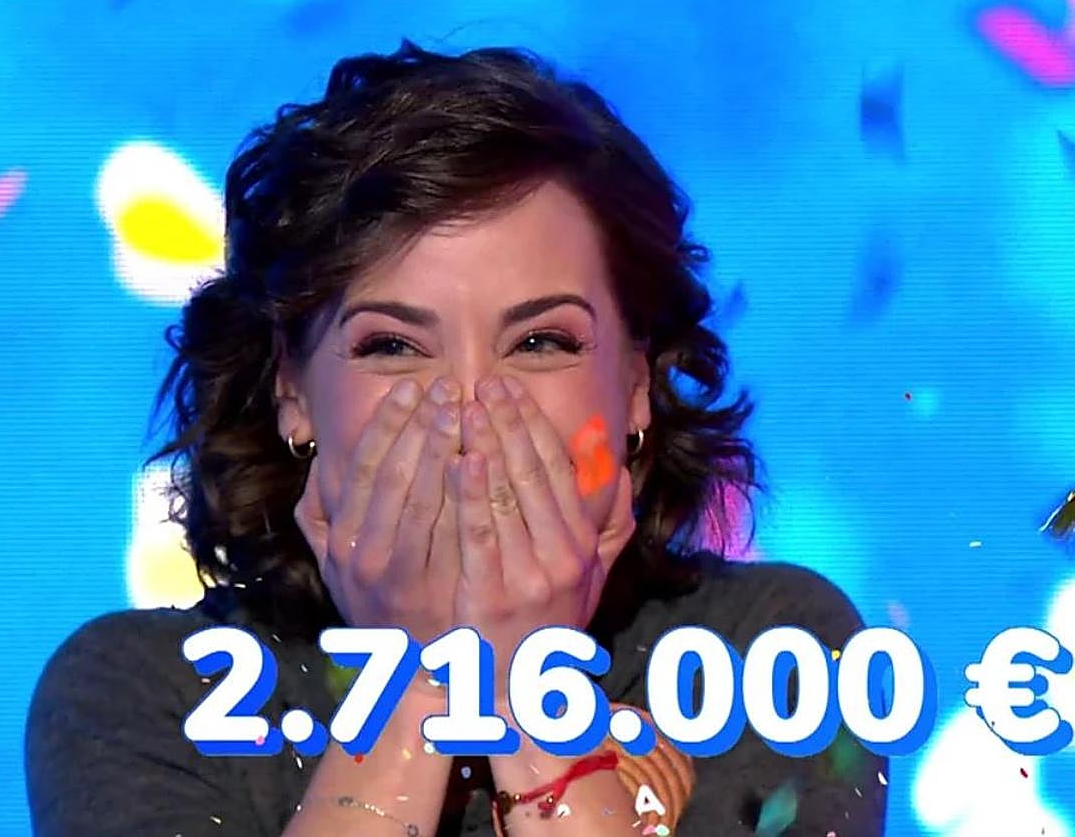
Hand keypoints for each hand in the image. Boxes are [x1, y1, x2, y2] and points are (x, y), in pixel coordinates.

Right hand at [294, 377, 462, 646]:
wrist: (414, 674)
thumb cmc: (379, 607)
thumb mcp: (335, 566)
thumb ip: (322, 516)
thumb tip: (318, 463)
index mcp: (342, 539)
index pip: (363, 467)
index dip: (387, 423)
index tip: (411, 388)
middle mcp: (365, 554)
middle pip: (393, 474)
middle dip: (420, 425)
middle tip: (447, 386)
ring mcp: (402, 575)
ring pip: (421, 499)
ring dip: (442, 449)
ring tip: (467, 409)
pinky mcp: (439, 590)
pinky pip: (452, 531)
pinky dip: (464, 494)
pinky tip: (481, 460)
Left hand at [450, 375, 635, 696]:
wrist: (515, 691)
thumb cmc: (545, 625)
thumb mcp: (587, 575)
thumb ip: (604, 522)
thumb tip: (615, 467)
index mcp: (579, 542)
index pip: (556, 467)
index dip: (532, 423)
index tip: (509, 388)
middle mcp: (562, 554)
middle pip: (530, 472)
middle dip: (506, 421)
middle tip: (482, 382)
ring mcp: (528, 576)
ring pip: (505, 495)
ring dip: (484, 444)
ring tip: (462, 407)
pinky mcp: (492, 595)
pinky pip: (480, 534)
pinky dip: (471, 495)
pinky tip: (459, 461)